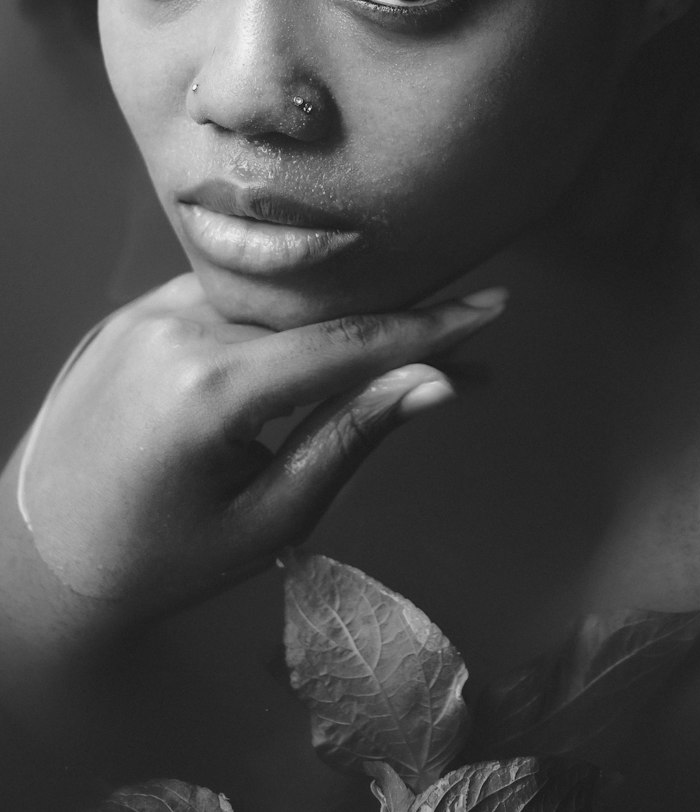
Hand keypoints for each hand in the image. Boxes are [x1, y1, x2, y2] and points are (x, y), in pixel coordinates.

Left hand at [13, 273, 504, 625]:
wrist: (31, 563)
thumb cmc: (156, 563)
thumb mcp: (267, 522)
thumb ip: (351, 437)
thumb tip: (436, 382)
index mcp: (208, 387)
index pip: (346, 342)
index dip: (428, 326)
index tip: (492, 307)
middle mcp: (175, 325)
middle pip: (314, 307)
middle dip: (391, 320)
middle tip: (459, 338)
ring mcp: (145, 310)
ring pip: (270, 296)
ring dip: (332, 317)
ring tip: (391, 345)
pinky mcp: (129, 312)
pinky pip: (224, 296)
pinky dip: (273, 317)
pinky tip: (306, 343)